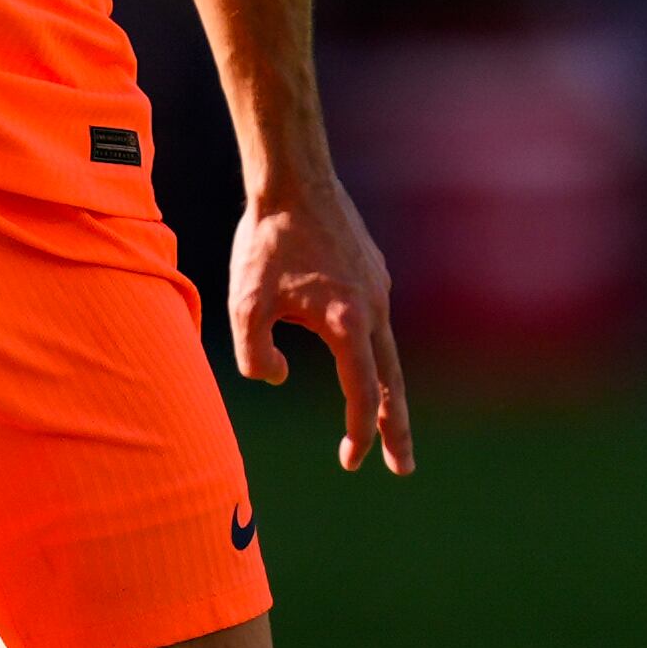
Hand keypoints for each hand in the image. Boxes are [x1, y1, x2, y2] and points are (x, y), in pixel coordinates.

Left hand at [229, 176, 413, 476]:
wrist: (293, 179)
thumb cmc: (265, 242)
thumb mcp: (244, 304)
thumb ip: (256, 354)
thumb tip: (280, 376)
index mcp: (348, 323)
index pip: (363, 393)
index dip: (359, 433)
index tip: (352, 461)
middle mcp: (374, 308)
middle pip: (392, 383)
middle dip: (395, 429)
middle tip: (402, 468)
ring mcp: (379, 287)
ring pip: (386, 351)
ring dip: (384, 388)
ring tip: (381, 419)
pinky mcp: (374, 271)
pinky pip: (375, 320)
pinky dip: (372, 349)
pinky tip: (352, 349)